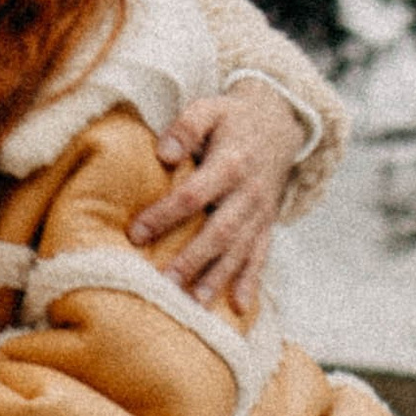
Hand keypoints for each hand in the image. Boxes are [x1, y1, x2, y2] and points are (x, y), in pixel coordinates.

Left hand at [129, 85, 300, 312]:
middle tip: (165, 282)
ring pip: (240, 250)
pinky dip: (251, 282)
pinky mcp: (267, 224)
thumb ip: (186, 127)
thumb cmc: (232, 118)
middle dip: (193, 259)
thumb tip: (164, 153)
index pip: (194, 195)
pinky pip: (261, 256)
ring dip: (218, 278)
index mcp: (231, 163)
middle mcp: (248, 193)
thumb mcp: (209, 108)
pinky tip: (240, 308)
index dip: (165, 215)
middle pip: (220, 231)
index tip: (136, 234)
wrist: (279, 123)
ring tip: (196, 304)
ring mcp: (260, 212)